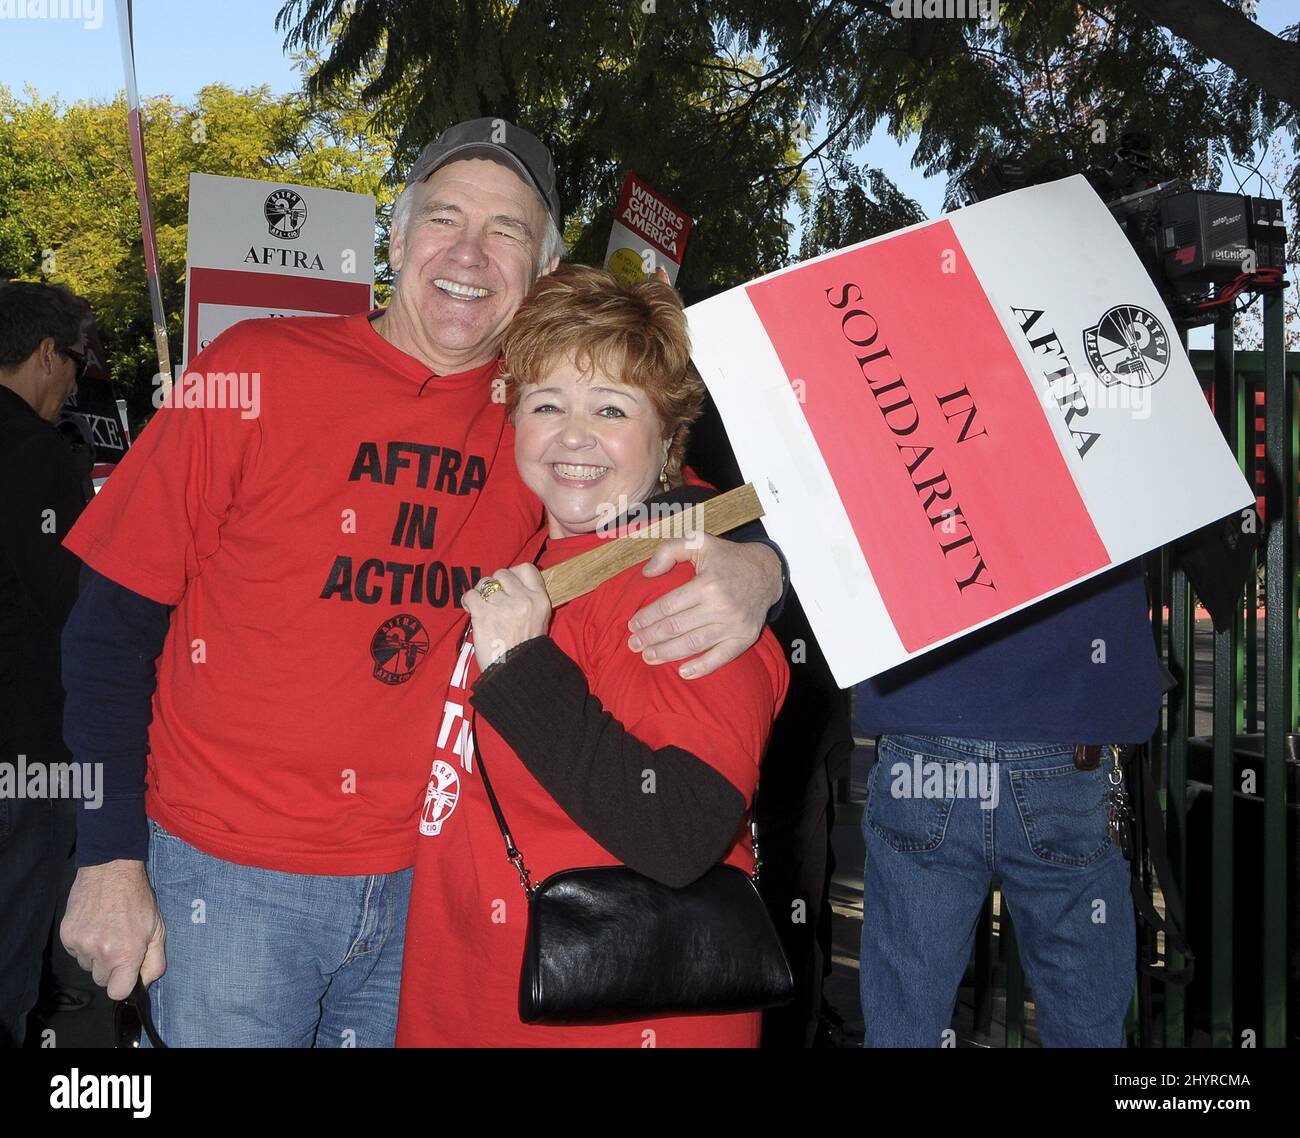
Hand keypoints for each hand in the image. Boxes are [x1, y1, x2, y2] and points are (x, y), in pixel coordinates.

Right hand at [61, 860, 166, 999]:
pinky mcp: (66, 936)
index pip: (117, 992)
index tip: (127, 973)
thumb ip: (155, 962)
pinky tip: (94, 925)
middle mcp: (101, 952)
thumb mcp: (158, 930)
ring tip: (107, 931)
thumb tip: (144, 984)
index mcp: (126, 953)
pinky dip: (83, 945)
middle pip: (102, 980)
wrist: (110, 871)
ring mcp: (81, 944)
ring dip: (96, 956)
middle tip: (119, 944)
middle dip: (111, 968)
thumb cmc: (138, 900)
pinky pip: (75, 952)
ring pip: (87, 966)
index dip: (123, 984)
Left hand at [461, 564, 552, 670]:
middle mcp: (523, 599)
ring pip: (485, 583)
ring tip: (481, 607)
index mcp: (540, 600)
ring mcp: (503, 606)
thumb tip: (508, 586)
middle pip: (502, 573)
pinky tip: (471, 610)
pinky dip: (468, 601)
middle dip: (494, 584)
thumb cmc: (525, 650)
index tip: (507, 585)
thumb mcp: (540, 620)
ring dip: (480, 594)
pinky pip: (471, 595)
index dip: (514, 574)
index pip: (527, 568)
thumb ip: (528, 600)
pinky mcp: (484, 614)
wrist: (516, 672)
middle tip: (492, 599)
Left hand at [628, 535, 781, 678]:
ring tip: (648, 657)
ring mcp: (734, 624)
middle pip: (677, 627)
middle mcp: (721, 606)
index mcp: (707, 583)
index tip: (632, 625)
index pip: (669, 605)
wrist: (767, 572)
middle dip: (651, 637)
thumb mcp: (700, 542)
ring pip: (694, 644)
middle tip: (633, 644)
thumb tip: (646, 572)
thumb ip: (670, 550)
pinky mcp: (745, 637)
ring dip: (667, 653)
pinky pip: (721, 657)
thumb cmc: (728, 558)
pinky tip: (682, 672)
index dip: (647, 617)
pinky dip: (702, 667)